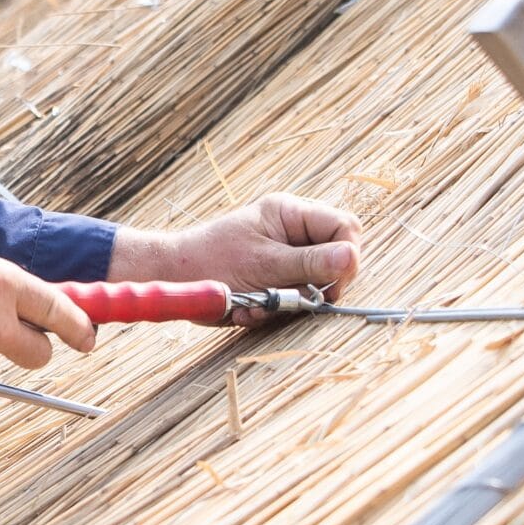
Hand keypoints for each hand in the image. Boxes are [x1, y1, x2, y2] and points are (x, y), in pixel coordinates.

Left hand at [110, 193, 362, 323]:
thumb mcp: (265, 265)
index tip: (331, 285)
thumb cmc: (212, 263)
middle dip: (318, 285)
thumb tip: (351, 258)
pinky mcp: (274, 279)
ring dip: (290, 302)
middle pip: (336, 256)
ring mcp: (284, 255)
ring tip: (258, 306)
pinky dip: (273, 309)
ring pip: (316, 282)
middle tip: (297, 300)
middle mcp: (292, 231)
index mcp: (291, 213)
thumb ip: (310, 263)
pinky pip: (293, 297)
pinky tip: (249, 310)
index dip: (346, 257)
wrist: (173, 281)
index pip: (344, 227)